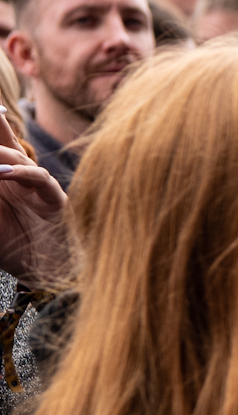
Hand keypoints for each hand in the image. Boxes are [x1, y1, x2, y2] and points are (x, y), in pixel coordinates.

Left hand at [0, 141, 65, 285]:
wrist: (43, 275)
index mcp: (1, 176)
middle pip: (3, 139)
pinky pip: (40, 180)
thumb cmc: (11, 248)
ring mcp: (37, 186)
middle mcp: (18, 175)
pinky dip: (22, 174)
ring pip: (17, 158)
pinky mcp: (54, 201)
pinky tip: (4, 172)